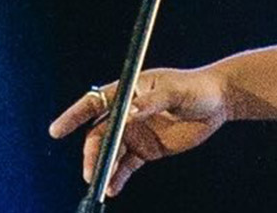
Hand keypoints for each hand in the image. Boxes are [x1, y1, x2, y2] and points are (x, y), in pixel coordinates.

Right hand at [48, 67, 229, 196]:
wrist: (219, 103)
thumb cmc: (197, 88)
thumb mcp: (176, 91)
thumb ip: (153, 102)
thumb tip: (131, 112)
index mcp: (131, 90)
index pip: (96, 102)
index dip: (75, 115)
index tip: (56, 131)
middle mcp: (129, 111)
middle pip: (100, 133)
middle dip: (91, 153)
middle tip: (90, 173)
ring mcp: (137, 131)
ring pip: (111, 152)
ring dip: (102, 168)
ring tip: (101, 184)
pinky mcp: (147, 149)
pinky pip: (126, 166)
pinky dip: (117, 178)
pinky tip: (113, 188)